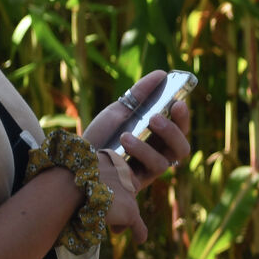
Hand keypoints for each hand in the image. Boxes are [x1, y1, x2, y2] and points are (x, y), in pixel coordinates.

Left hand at [87, 72, 192, 243]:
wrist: (75, 160)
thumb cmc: (101, 135)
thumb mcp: (119, 110)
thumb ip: (140, 94)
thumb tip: (161, 74)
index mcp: (158, 138)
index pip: (180, 128)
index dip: (183, 117)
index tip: (178, 102)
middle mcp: (158, 155)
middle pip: (181, 148)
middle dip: (172, 132)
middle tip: (155, 118)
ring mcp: (148, 171)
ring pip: (165, 161)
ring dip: (147, 146)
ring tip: (126, 135)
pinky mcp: (136, 184)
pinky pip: (146, 174)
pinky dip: (136, 157)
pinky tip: (120, 148)